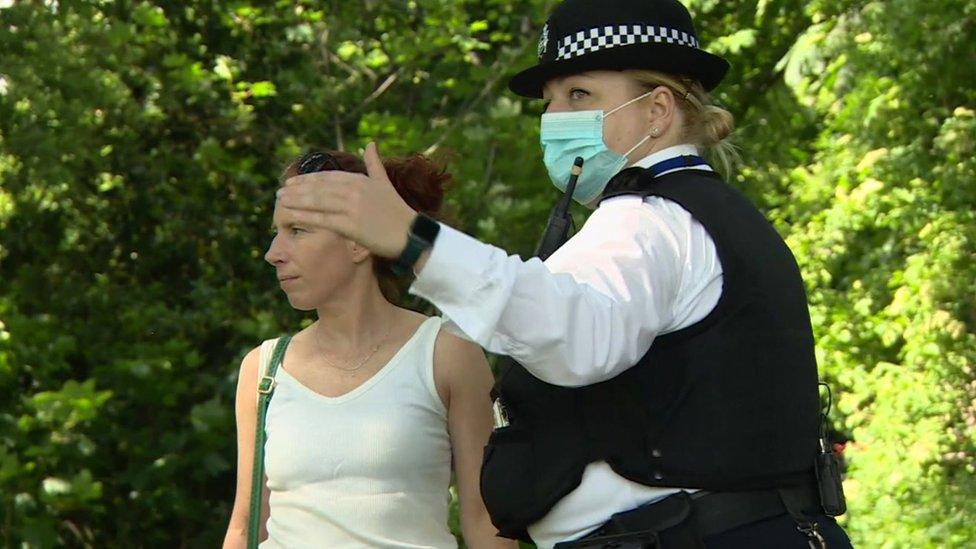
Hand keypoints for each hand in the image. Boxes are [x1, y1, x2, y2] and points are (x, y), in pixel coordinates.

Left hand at [276, 142, 416, 257]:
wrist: (410, 235)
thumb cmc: (398, 211)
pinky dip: (303, 216)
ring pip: (316, 202)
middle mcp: (354, 190)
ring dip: (295, 200)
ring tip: (280, 202)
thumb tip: (370, 143)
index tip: (292, 181)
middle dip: (296, 189)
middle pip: (318, 188)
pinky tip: (290, 216)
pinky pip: (321, 219)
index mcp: (360, 180)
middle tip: (280, 191)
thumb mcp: (385, 183)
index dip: (307, 179)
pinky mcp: (350, 225)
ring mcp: (351, 207)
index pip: (327, 177)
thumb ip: (374, 164)